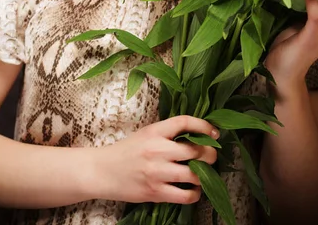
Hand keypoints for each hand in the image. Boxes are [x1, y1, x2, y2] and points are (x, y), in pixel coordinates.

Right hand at [91, 115, 218, 203]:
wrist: (103, 171)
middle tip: (211, 156)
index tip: (214, 132)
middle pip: (196, 151)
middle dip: (210, 154)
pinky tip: (194, 190)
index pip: (185, 122)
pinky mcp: (155, 192)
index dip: (204, 126)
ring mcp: (157, 173)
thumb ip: (168, 133)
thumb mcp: (147, 134)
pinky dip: (195, 194)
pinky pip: (185, 195)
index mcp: (155, 131)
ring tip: (204, 173)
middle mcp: (158, 150)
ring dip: (204, 174)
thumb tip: (197, 135)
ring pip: (194, 174)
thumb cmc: (127, 150)